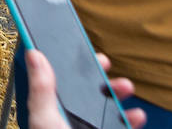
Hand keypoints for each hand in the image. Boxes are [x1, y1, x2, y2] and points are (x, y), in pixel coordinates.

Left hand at [24, 49, 145, 128]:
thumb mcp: (45, 119)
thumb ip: (42, 90)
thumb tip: (34, 53)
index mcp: (51, 113)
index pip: (59, 84)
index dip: (69, 65)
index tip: (82, 50)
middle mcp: (70, 122)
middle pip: (85, 93)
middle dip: (97, 76)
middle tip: (105, 62)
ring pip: (106, 110)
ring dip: (117, 96)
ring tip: (126, 87)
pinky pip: (120, 127)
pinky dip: (131, 121)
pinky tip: (137, 116)